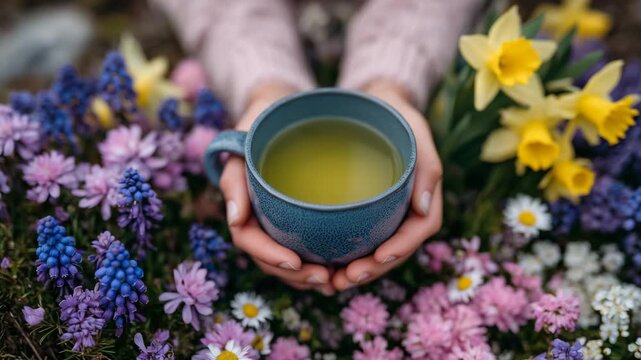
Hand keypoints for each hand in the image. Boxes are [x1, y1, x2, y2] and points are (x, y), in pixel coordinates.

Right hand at [219, 83, 335, 295]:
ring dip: (308, 277)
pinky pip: (305, 246)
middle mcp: (259, 217)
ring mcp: (277, 220)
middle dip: (295, 275)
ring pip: (288, 260)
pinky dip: (320, 261)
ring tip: (336, 281)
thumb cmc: (260, 123)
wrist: (282, 107)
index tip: (295, 263)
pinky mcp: (297, 217)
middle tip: (326, 279)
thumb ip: (234, 177)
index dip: (269, 256)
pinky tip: (341, 267)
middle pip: (270, 258)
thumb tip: (235, 219)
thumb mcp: (242, 142)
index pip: (249, 239)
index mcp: (242, 204)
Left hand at [332, 80, 442, 290]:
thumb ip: (427, 167)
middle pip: (396, 249)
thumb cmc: (396, 115)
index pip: (420, 229)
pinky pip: (359, 239)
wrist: (373, 105)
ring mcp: (386, 213)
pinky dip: (345, 256)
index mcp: (424, 195)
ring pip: (376, 251)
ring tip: (331, 281)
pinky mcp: (365, 212)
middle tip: (345, 278)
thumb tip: (424, 210)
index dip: (402, 247)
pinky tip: (324, 264)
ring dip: (357, 271)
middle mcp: (406, 210)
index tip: (379, 256)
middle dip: (373, 268)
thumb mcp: (416, 131)